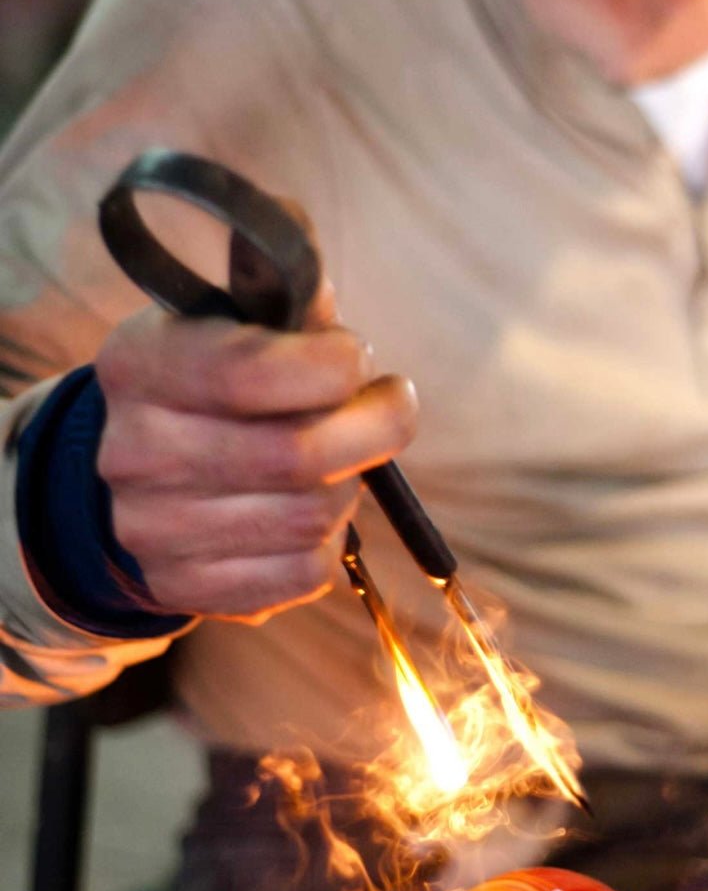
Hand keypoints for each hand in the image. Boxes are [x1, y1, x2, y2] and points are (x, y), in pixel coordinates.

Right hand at [95, 280, 416, 622]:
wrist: (151, 469)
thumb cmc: (222, 381)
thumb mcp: (240, 323)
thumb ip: (293, 309)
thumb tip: (327, 303)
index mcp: (141, 363)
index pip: (250, 373)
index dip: (334, 366)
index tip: (359, 359)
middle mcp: (134, 450)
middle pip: (297, 456)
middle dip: (374, 428)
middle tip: (389, 407)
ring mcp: (150, 529)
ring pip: (310, 518)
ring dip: (350, 486)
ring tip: (341, 461)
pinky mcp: (184, 586)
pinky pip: (304, 574)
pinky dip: (331, 542)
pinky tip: (313, 509)